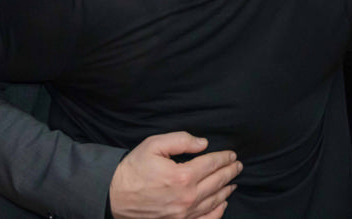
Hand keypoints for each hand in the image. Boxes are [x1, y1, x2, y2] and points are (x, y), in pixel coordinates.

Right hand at [109, 132, 240, 218]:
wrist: (113, 196)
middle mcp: (187, 198)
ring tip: (233, 182)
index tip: (232, 154)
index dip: (224, 158)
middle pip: (217, 182)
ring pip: (214, 201)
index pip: (212, 164)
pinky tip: (222, 204)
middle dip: (230, 172)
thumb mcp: (154, 145)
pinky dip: (217, 212)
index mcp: (182, 176)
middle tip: (238, 166)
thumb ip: (181, 140)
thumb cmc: (133, 169)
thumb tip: (203, 144)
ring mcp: (183, 214)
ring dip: (226, 190)